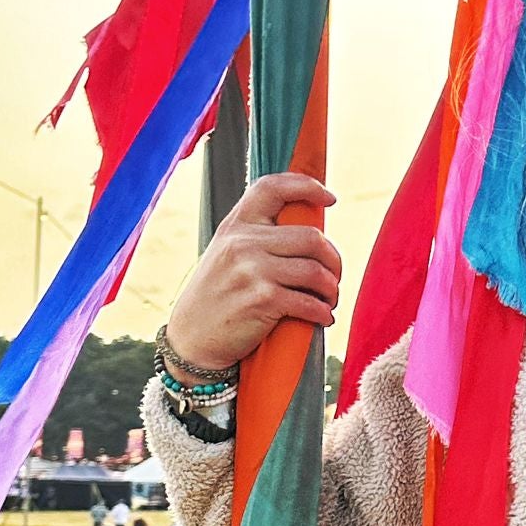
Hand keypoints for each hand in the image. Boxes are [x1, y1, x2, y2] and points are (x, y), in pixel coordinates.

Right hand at [164, 172, 341, 372]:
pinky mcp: (261, 299)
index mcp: (235, 225)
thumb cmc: (218, 295)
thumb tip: (311, 231)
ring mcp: (251, 270)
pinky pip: (309, 302)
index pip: (273, 187)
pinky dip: (323, 312)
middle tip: (334, 276)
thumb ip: (258, 236)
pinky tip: (323, 317)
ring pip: (316, 271)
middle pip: (312, 237)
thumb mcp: (227, 254)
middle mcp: (242, 242)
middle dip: (333, 259)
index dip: (307, 186)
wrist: (191, 339)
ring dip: (331, 288)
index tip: (330, 198)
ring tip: (329, 299)